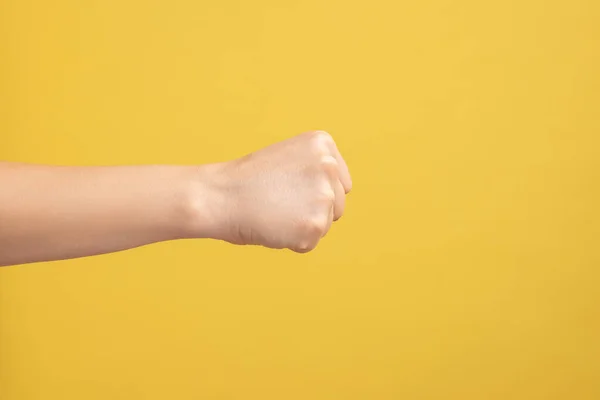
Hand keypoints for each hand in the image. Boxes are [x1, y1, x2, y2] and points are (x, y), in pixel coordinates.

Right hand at [200, 131, 351, 252]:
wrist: (220, 196)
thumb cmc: (248, 180)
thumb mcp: (289, 157)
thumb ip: (316, 170)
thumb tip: (335, 195)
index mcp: (322, 144)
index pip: (341, 183)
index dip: (316, 192)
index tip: (290, 188)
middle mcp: (328, 167)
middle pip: (337, 206)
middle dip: (313, 210)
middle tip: (279, 202)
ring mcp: (324, 197)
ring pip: (325, 225)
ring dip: (301, 226)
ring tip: (274, 212)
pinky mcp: (314, 225)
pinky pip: (309, 243)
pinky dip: (291, 242)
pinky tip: (272, 225)